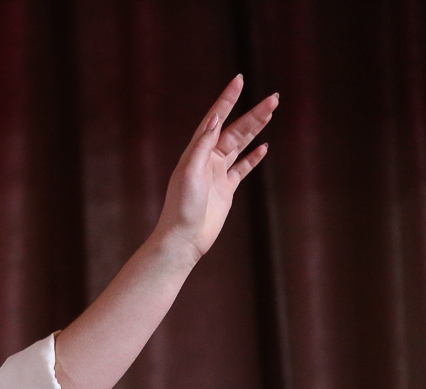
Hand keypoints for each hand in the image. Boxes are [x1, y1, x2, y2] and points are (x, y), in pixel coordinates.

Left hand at [154, 75, 277, 261]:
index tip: (239, 80)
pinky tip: (264, 146)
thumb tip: (216, 120)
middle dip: (253, 113)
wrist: (183, 238)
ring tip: (271, 112)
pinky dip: (253, 157)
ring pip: (240, 145)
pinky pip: (242, 168)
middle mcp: (206, 160)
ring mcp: (217, 174)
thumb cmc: (181, 207)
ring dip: (256, 128)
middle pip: (234, 130)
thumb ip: (202, 145)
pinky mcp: (225, 189)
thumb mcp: (189, 172)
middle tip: (274, 98)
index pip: (215, 119)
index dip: (227, 99)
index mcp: (196, 152)